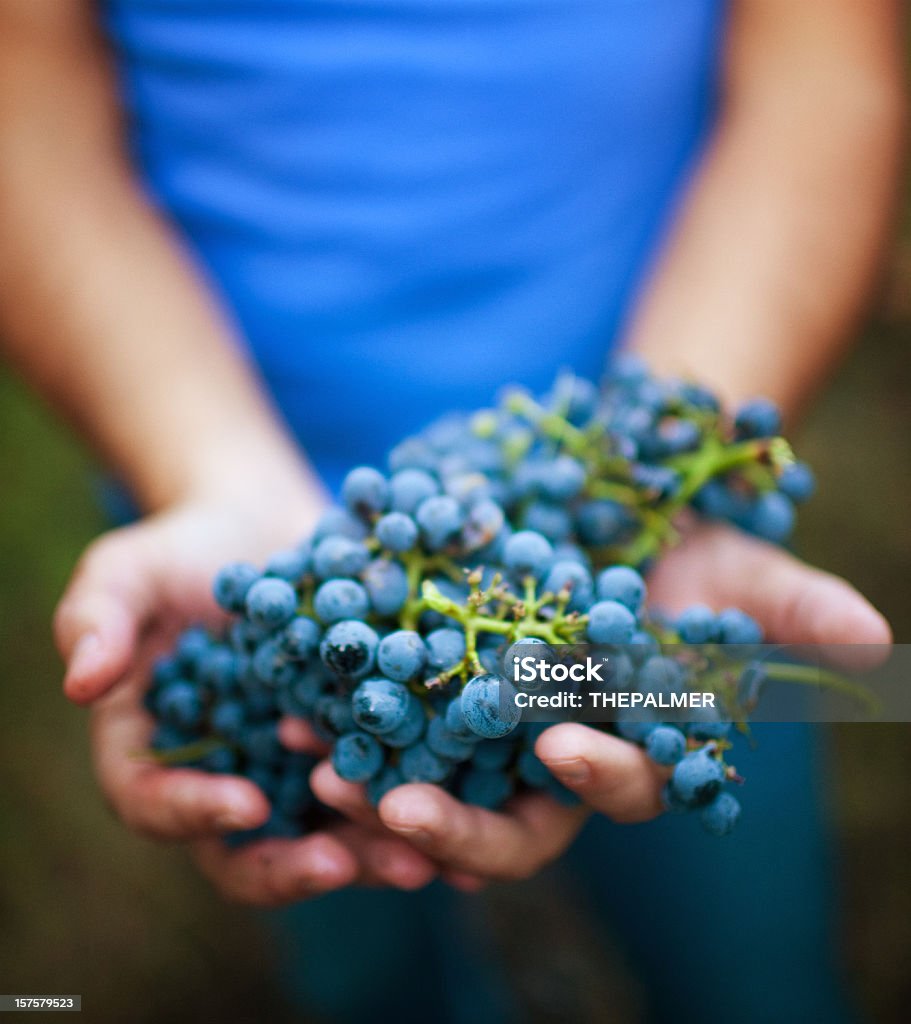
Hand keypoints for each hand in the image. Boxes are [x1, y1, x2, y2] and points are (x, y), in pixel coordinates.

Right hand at [55, 494, 438, 903]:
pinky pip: (384, 782)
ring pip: (327, 830)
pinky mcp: (353, 744)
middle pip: (250, 845)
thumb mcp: (130, 570)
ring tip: (429, 853)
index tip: (247, 803)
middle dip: (300, 863)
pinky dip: (420, 799)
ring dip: (375, 849)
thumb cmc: (185, 546)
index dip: (195, 812)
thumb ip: (99, 619)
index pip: (157, 803)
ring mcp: (293, 769)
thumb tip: (80, 680)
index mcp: (157, 752)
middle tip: (351, 862)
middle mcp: (225, 776)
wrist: (265, 523)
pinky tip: (469, 806)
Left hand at [317, 521, 890, 885]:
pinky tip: (292, 716)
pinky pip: (375, 723)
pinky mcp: (424, 690)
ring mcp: (481, 731)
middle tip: (400, 812)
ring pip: (430, 785)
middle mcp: (549, 755)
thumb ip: (787, 610)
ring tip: (323, 773)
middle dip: (460, 824)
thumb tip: (876, 641)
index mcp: (628, 743)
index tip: (560, 745)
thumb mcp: (735, 564)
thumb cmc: (685, 541)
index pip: (620, 785)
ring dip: (378, 792)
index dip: (598, 775)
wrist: (607, 500)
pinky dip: (338, 724)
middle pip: (509, 821)